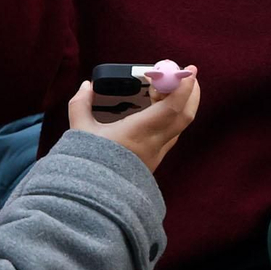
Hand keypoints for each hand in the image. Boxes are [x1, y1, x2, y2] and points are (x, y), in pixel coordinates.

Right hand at [67, 67, 199, 171]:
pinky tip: (158, 109)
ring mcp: (157, 154)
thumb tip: (87, 86)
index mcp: (139, 133)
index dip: (183, 87)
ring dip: (180, 104)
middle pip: (185, 115)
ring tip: (165, 89)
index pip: (172, 108)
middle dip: (191, 92)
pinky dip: (171, 117)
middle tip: (186, 74)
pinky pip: (171, 135)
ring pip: (179, 126)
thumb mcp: (79, 131)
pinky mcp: (154, 161)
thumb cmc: (87, 164)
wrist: (92, 200)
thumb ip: (81, 104)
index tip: (188, 70)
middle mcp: (153, 144)